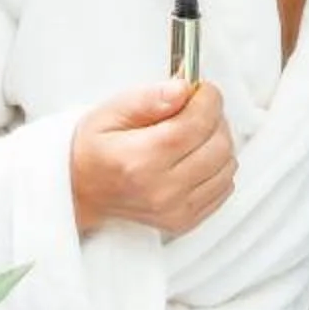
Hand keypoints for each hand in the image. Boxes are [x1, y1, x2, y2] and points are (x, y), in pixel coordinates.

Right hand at [67, 81, 234, 236]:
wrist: (80, 191)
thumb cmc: (94, 150)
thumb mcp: (110, 113)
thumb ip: (149, 98)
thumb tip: (182, 89)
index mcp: (140, 159)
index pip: (197, 123)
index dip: (208, 99)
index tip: (203, 89)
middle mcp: (161, 189)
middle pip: (218, 145)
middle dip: (215, 118)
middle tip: (197, 109)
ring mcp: (176, 209)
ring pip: (227, 166)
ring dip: (219, 142)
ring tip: (196, 133)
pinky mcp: (185, 220)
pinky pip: (225, 188)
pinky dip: (218, 167)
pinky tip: (197, 157)